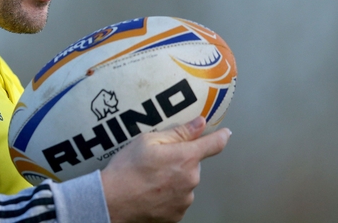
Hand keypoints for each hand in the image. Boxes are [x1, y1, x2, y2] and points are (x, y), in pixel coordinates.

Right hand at [100, 116, 230, 222]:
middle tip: (156, 161)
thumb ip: (178, 132)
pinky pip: (177, 200)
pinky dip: (167, 196)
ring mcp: (185, 200)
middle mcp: (191, 180)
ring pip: (185, 183)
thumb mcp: (148, 141)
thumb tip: (200, 123)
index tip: (225, 134)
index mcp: (186, 158)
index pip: (214, 144)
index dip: (220, 137)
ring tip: (148, 179)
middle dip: (179, 161)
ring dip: (173, 180)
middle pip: (192, 164)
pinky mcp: (177, 215)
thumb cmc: (127, 169)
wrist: (112, 201)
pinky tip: (150, 192)